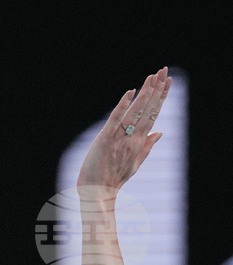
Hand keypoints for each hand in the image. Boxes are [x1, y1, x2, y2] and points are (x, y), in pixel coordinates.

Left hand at [77, 67, 170, 191]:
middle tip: (164, 71)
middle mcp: (132, 138)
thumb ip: (148, 145)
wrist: (98, 193)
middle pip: (148, 109)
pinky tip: (130, 92)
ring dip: (145, 93)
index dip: (160, 97)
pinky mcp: (105, 139)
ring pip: (136, 112)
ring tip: (153, 76)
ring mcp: (120, 138)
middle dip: (156, 89)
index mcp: (139, 142)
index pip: (153, 114)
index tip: (168, 82)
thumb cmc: (113, 179)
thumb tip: (160, 132)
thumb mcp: (134, 162)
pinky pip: (115, 120)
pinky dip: (123, 106)